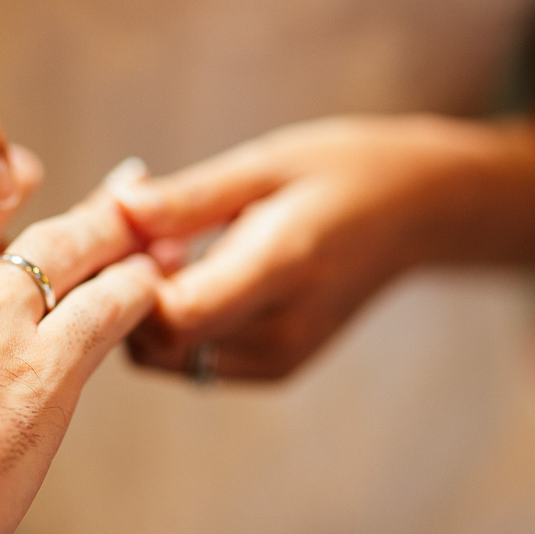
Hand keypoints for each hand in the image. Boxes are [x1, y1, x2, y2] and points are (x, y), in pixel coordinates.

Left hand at [112, 114, 528, 379]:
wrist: (420, 214)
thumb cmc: (341, 172)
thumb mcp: (264, 165)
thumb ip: (188, 199)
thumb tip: (114, 211)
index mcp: (282, 269)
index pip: (175, 316)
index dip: (128, 282)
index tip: (124, 230)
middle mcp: (280, 333)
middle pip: (159, 345)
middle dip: (126, 293)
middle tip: (135, 227)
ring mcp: (279, 359)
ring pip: (168, 358)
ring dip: (146, 309)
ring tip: (167, 243)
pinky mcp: (275, 368)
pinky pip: (193, 359)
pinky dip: (173, 323)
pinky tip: (189, 270)